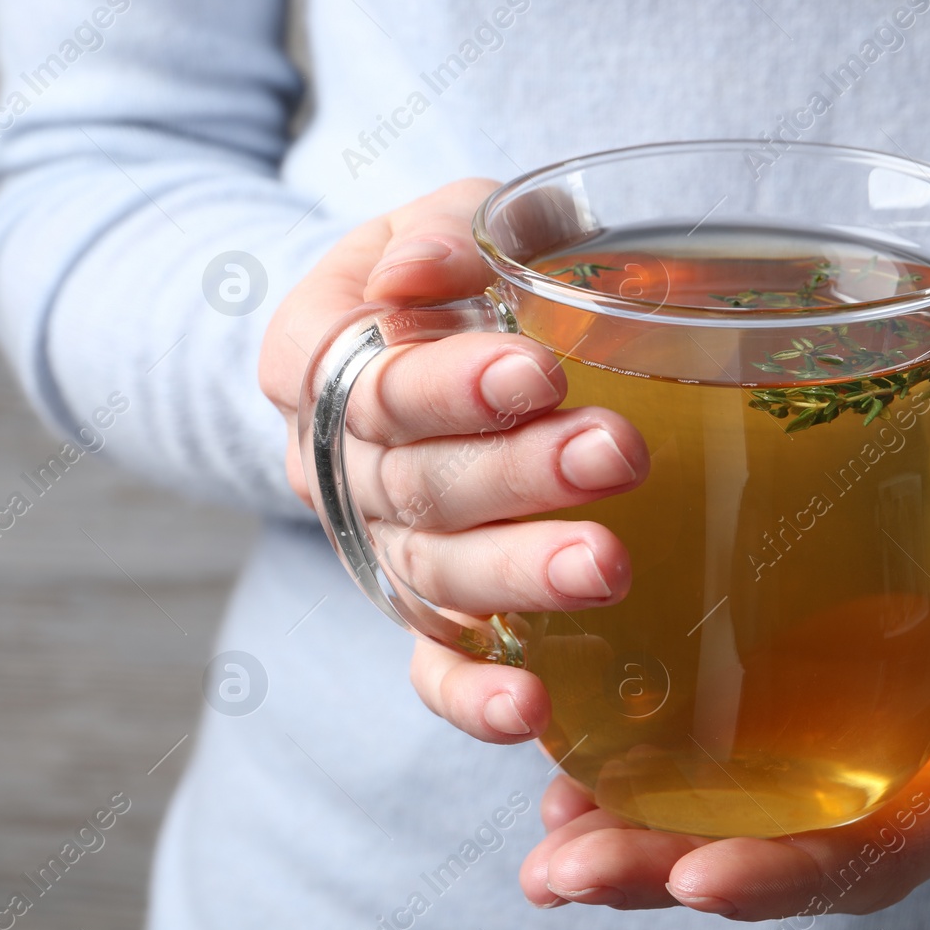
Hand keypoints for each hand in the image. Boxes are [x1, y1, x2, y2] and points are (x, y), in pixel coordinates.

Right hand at [259, 179, 650, 740]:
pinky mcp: (417, 609)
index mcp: (316, 359)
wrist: (418, 342)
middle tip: (612, 455)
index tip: (538, 372)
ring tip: (604, 564)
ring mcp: (374, 546)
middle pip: (413, 483)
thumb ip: (441, 235)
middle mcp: (333, 465)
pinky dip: (469, 696)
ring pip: (433, 572)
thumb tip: (415, 275)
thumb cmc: (450, 269)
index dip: (447, 387)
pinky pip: (429, 666)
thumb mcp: (442, 218)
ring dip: (518, 573)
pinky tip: (529, 710)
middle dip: (516, 475)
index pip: (369, 382)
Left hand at [512, 410, 929, 915]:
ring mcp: (812, 727)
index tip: (696, 879)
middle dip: (657, 872)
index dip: (781, 879)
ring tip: (543, 841)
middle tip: (563, 874)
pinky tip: (558, 748)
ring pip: (710, 803)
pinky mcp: (766, 668)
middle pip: (761, 850)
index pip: (862, 859)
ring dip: (622, 831)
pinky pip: (689, 724)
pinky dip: (621, 747)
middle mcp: (867, 773)